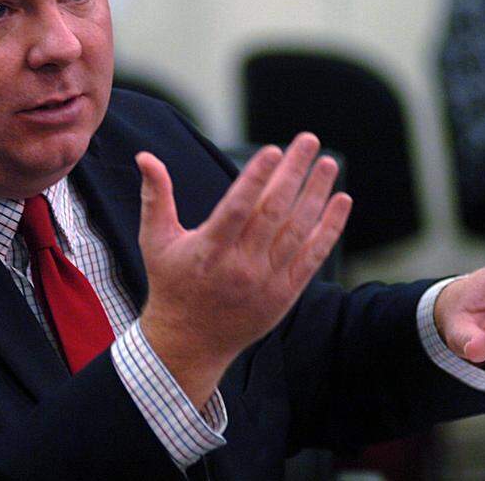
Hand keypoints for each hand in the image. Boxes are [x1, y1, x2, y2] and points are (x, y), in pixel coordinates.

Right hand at [136, 133, 351, 405]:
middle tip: (307, 140)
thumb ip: (155, 196)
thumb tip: (144, 156)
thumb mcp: (155, 241)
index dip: (255, 178)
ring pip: (298, 230)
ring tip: (327, 163)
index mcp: (208, 251)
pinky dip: (329, 228)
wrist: (190, 343)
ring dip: (316, 194)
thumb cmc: (171, 283)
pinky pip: (313, 256)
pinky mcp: (285, 293)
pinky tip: (340, 201)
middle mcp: (240, 266)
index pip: (236, 208)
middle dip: (293, 172)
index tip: (272, 150)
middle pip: (273, 212)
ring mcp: (266, 281)